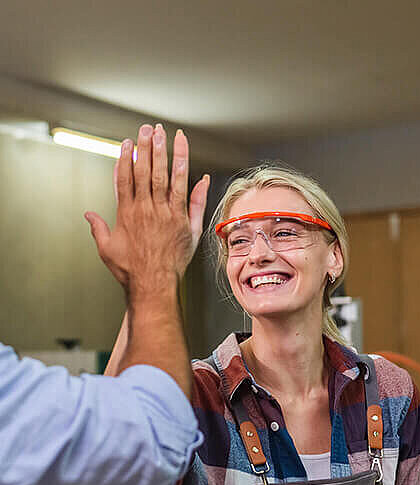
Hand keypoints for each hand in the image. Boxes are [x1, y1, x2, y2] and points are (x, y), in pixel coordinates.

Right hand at [84, 123, 209, 297]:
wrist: (152, 285)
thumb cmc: (130, 270)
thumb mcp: (106, 248)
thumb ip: (99, 228)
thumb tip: (89, 214)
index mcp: (127, 213)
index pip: (125, 178)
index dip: (126, 157)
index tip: (128, 142)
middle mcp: (146, 209)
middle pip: (146, 171)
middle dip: (148, 147)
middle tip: (149, 128)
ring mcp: (166, 215)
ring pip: (167, 178)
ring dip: (167, 154)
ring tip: (167, 135)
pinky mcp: (183, 223)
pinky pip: (189, 197)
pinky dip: (192, 181)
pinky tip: (194, 166)